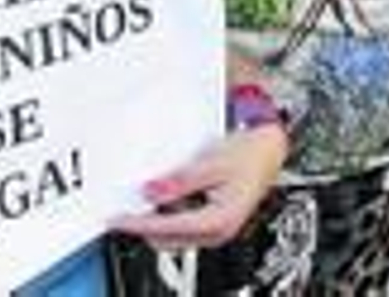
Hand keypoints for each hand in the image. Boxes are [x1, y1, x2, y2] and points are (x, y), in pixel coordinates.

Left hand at [110, 124, 288, 251]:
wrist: (270, 149)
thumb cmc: (249, 153)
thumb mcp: (211, 163)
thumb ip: (180, 181)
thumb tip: (151, 191)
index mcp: (218, 219)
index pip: (167, 227)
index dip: (138, 223)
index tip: (118, 219)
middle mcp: (218, 232)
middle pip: (168, 240)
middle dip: (145, 226)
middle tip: (125, 210)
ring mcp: (217, 231)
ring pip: (175, 237)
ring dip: (157, 222)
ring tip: (145, 201)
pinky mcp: (215, 224)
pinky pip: (184, 229)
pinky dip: (169, 218)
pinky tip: (165, 200)